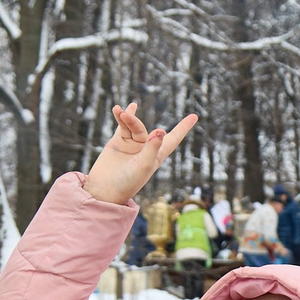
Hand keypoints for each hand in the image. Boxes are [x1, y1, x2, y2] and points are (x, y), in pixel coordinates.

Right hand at [80, 103, 198, 206]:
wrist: (104, 190)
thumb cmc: (128, 182)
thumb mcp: (144, 165)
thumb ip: (152, 147)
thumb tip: (161, 130)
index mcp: (157, 156)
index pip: (173, 139)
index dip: (183, 128)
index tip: (195, 116)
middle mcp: (146, 148)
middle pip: (143, 129)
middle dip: (134, 121)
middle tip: (127, 116)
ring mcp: (132, 144)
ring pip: (132, 125)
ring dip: (127, 117)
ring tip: (119, 110)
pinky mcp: (118, 143)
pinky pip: (122, 125)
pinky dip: (121, 116)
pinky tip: (120, 108)